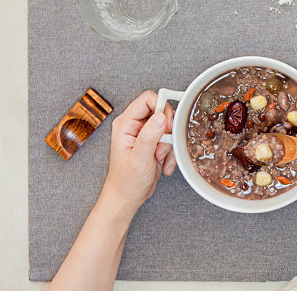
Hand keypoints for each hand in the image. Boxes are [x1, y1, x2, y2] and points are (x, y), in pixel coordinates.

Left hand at [102, 91, 174, 211]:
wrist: (127, 197)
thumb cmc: (126, 182)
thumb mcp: (139, 159)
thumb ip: (149, 136)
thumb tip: (161, 116)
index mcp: (125, 124)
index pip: (147, 99)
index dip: (161, 108)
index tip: (167, 125)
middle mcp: (134, 125)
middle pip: (161, 111)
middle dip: (168, 131)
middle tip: (162, 146)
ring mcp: (145, 133)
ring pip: (169, 127)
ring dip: (170, 145)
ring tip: (159, 158)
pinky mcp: (154, 142)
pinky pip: (171, 139)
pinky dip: (171, 152)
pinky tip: (163, 164)